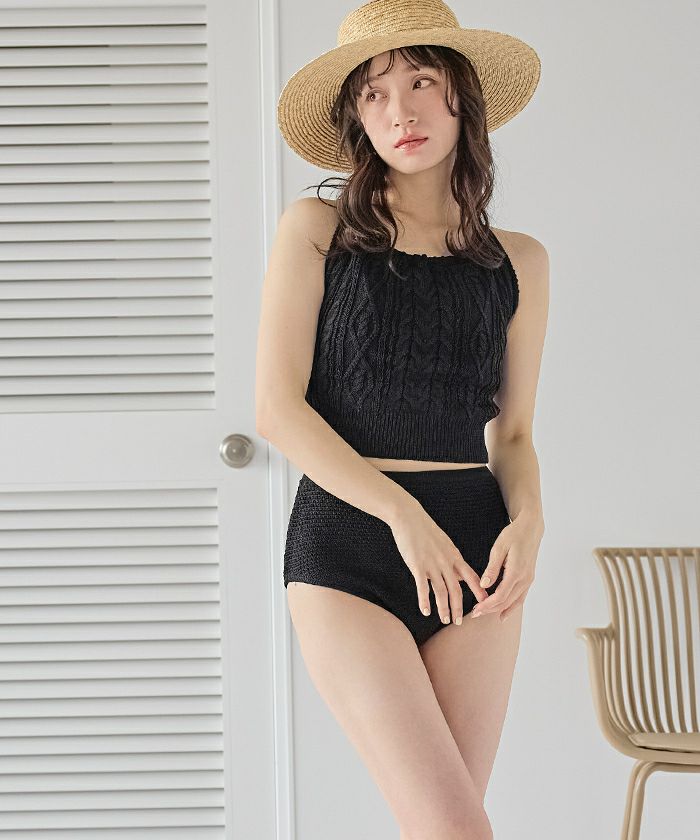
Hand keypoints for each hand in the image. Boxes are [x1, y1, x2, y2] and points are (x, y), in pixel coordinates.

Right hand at [388, 498, 488, 625]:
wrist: (409, 517)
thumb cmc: (425, 529)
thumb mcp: (444, 543)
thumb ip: (451, 560)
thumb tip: (458, 575)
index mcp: (454, 555)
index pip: (471, 576)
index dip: (478, 591)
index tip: (485, 604)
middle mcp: (446, 561)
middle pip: (456, 589)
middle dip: (459, 607)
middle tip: (459, 622)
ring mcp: (432, 564)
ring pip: (441, 591)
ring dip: (444, 608)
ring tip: (445, 620)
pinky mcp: (417, 565)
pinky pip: (423, 587)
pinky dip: (425, 601)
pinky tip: (425, 611)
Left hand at [471, 513, 541, 621]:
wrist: (531, 528)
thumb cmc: (513, 535)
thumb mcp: (499, 548)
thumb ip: (492, 568)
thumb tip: (484, 585)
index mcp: (516, 571)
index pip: (500, 596)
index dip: (487, 605)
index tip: (475, 610)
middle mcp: (525, 579)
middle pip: (506, 602)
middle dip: (490, 610)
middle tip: (475, 614)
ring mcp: (529, 580)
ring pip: (514, 602)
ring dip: (499, 610)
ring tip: (485, 613)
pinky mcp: (529, 578)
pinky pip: (520, 597)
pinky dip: (511, 607)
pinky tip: (503, 613)